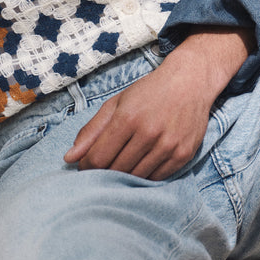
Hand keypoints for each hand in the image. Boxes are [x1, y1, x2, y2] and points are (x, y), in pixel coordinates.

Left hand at [63, 28, 251, 179]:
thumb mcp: (116, 104)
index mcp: (127, 118)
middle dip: (103, 172)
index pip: (98, 157)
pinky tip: (140, 165)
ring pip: (137, 176)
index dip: (86, 166)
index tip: (84, 166)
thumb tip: (69, 158)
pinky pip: (157, 178)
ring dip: (124, 176)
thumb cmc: (149, 92)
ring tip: (120, 166)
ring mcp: (168, 145)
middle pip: (116, 169)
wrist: (190, 82)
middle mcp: (149, 133)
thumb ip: (91, 131)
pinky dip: (145, 176)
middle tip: (101, 168)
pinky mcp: (184, 154)